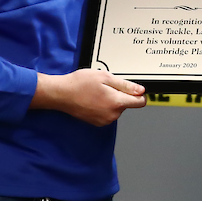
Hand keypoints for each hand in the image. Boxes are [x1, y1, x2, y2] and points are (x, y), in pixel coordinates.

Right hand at [32, 69, 146, 125]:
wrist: (61, 94)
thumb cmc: (79, 84)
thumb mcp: (105, 77)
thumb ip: (126, 85)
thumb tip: (141, 91)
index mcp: (116, 102)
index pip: (140, 102)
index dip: (139, 94)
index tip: (134, 89)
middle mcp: (112, 115)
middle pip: (127, 105)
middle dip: (120, 95)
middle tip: (106, 86)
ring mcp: (104, 120)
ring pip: (117, 109)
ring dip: (112, 101)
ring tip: (97, 92)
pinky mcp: (97, 123)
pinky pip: (108, 114)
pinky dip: (104, 107)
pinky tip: (93, 99)